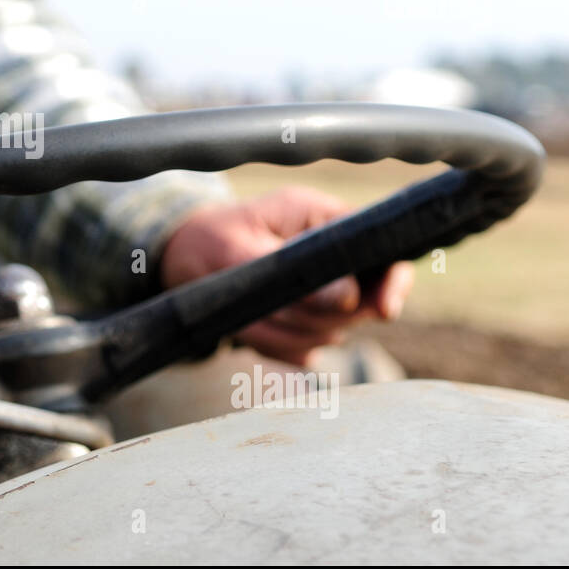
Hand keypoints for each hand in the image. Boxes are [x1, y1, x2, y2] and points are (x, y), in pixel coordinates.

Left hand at [159, 186, 413, 364]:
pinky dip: (275, 345)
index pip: (382, 251)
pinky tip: (249, 326)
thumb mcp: (240, 251)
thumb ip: (296, 275)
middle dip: (317, 316)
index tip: (383, 310)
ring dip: (287, 333)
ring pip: (329, 331)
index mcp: (321, 219)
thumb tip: (348, 299)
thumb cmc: (206, 240)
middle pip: (361, 303)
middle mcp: (327, 254)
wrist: (176, 256)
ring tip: (249, 315)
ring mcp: (317, 289)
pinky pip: (303, 349)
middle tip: (273, 309)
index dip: (392, 283)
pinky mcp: (300, 319)